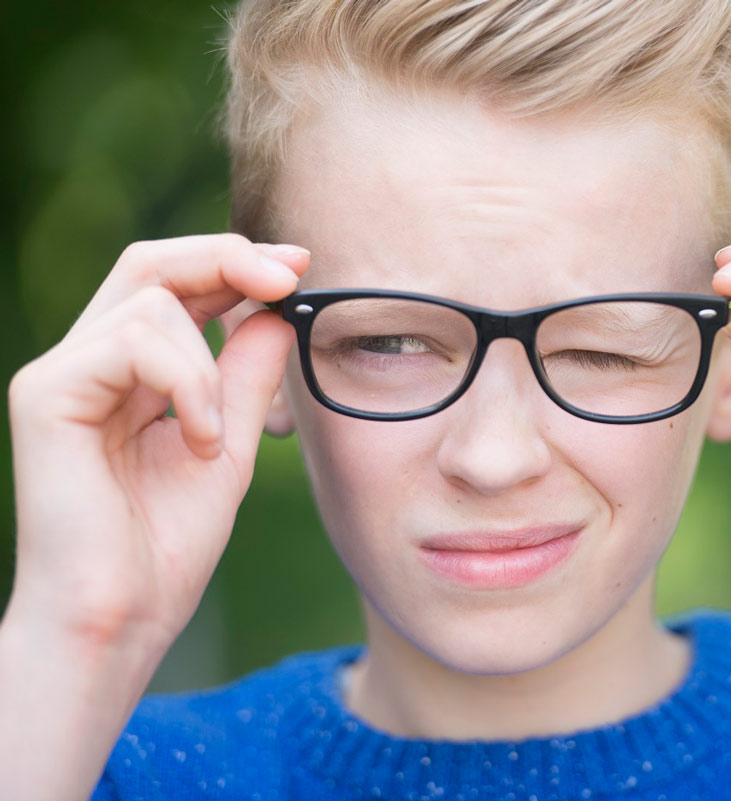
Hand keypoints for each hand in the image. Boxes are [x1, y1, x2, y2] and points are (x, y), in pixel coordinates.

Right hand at [5, 234, 307, 655]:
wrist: (120, 618)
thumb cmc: (165, 544)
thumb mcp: (229, 445)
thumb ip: (246, 377)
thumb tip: (275, 310)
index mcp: (128, 373)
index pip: (173, 285)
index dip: (234, 261)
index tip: (297, 266)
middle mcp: (87, 363)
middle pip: (149, 263)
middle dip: (225, 257)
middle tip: (287, 277)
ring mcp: (59, 374)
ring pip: (150, 300)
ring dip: (208, 364)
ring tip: (213, 439)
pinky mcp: (45, 394)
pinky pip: (129, 342)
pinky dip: (184, 384)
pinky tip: (196, 441)